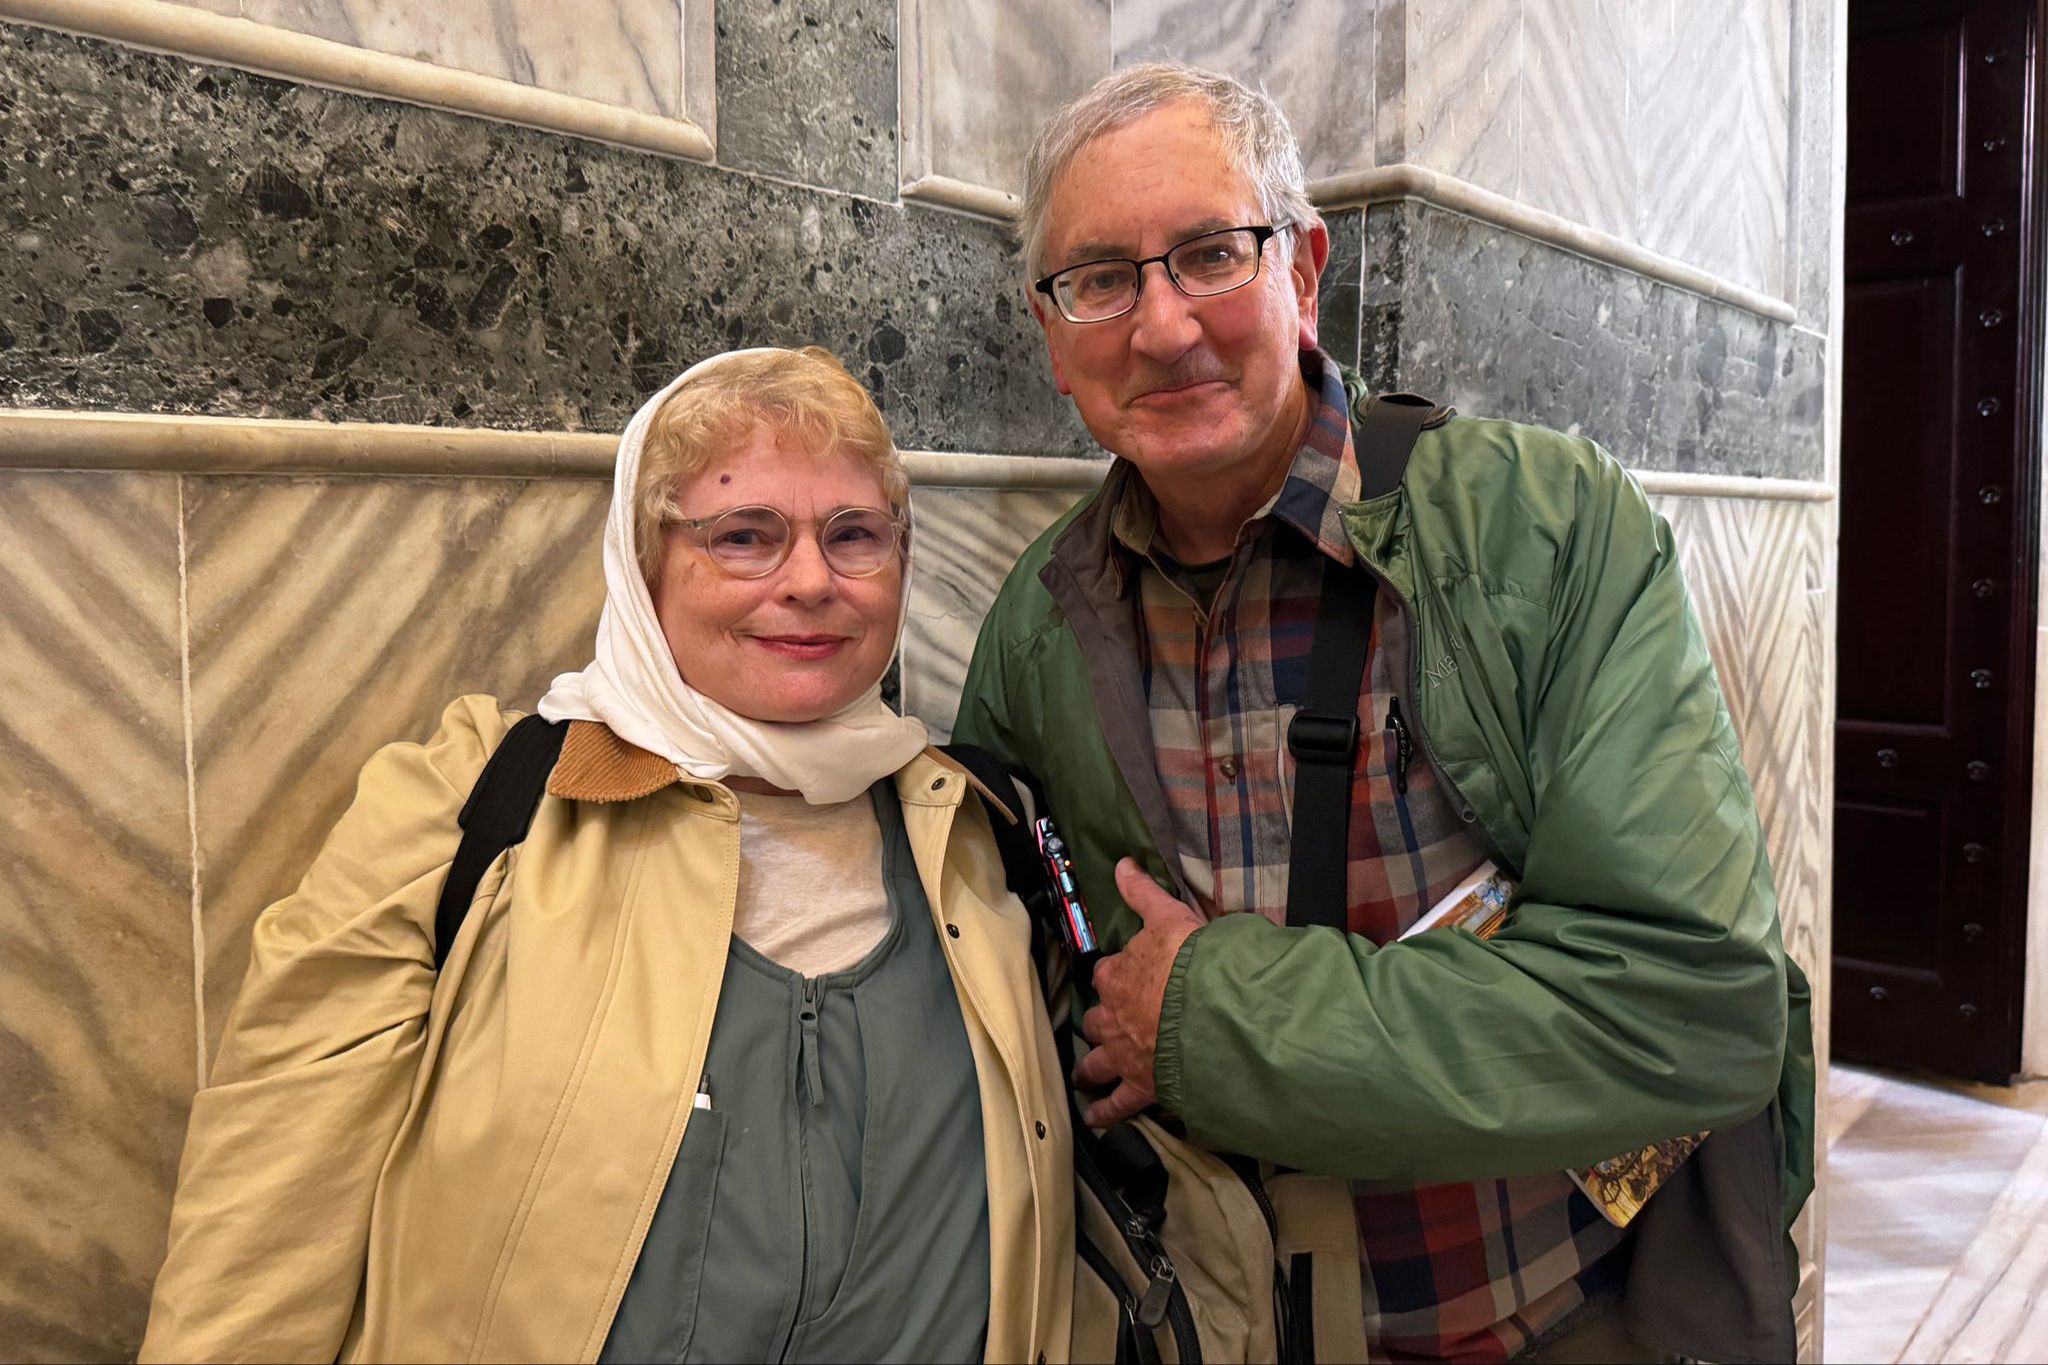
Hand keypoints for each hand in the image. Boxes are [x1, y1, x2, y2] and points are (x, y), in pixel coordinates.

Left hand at [1072, 858, 1205, 1128]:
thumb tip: (1121, 862)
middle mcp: (1114, 1016)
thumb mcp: (1169, 916)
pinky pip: (1117, 1104)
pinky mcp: (1140, 1086)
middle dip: (1101, 1022)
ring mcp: (1125, 1053)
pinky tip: (1094, 1118)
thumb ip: (1143, 893)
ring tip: (1085, 1074)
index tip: (1121, 977)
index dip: (1116, 975)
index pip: (1108, 973)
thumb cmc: (1191, 960)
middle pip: (1097, 1019)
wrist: (1210, 1008)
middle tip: (1106, 1025)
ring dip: (1091, 1067)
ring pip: (1098, 1061)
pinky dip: (1104, 1112)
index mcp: (1119, 975)